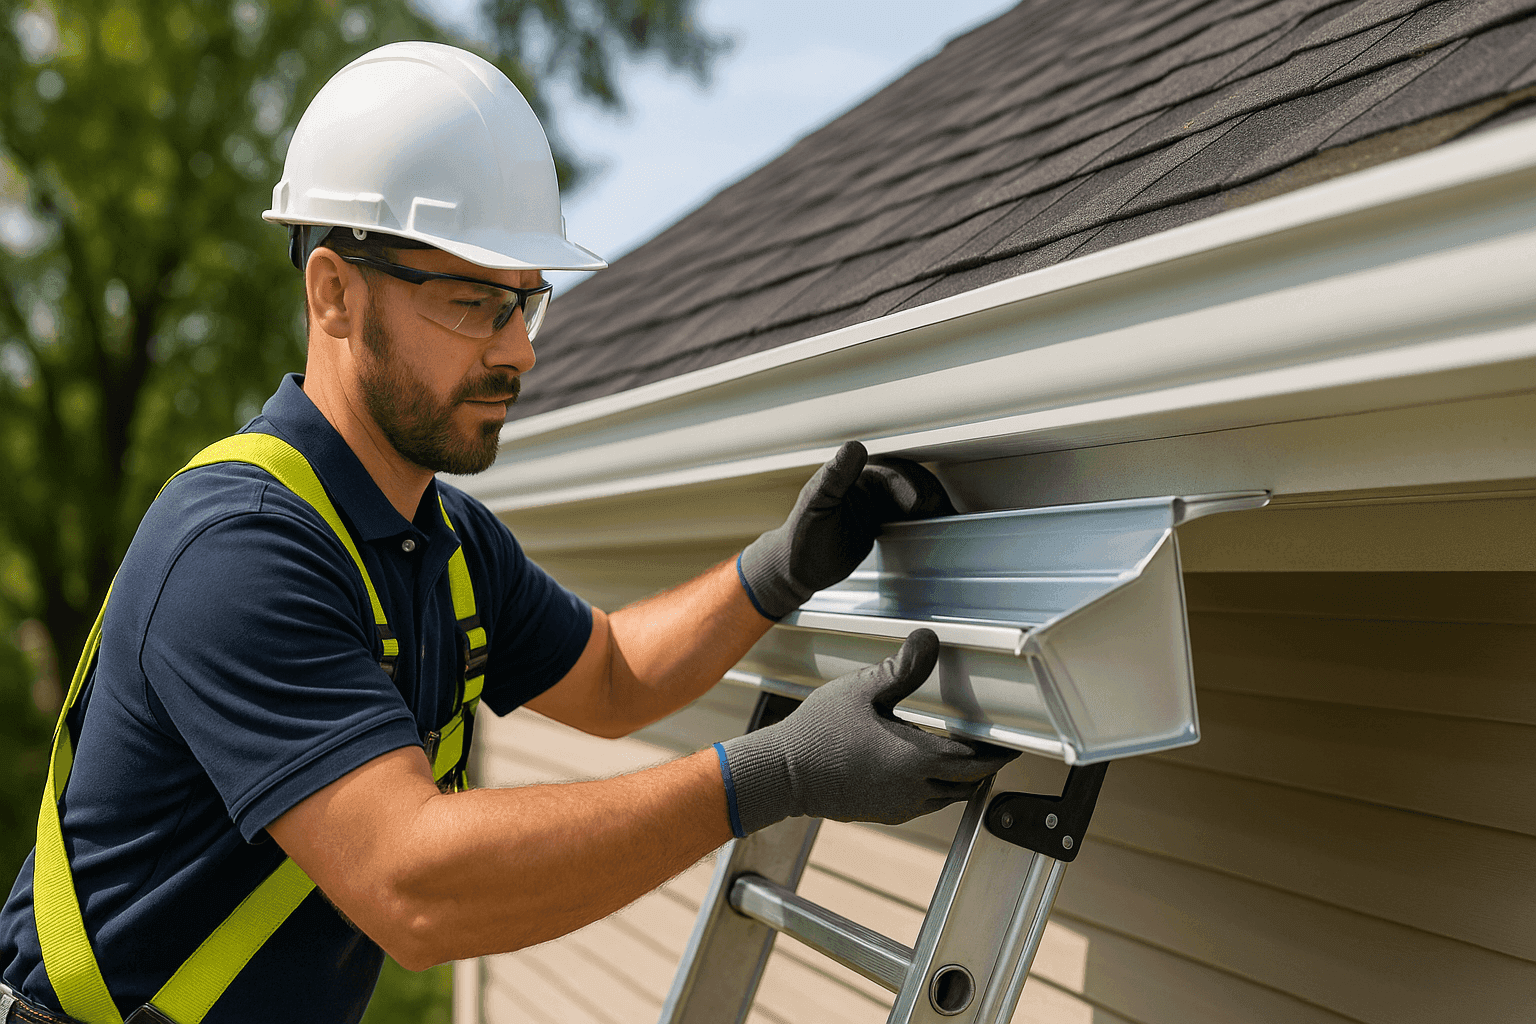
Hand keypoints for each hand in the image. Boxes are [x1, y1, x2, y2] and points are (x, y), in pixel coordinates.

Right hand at [718, 630, 1017, 833]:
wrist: (782, 774)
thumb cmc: (817, 732)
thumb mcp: (861, 691)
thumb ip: (901, 669)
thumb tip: (928, 639)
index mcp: (915, 760)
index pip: (975, 762)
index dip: (997, 752)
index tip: (1012, 742)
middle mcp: (913, 790)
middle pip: (967, 783)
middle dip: (984, 766)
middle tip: (994, 746)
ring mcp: (898, 807)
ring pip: (948, 798)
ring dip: (961, 779)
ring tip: (965, 755)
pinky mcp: (884, 813)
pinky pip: (925, 805)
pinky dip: (938, 789)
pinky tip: (926, 769)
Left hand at [738, 440, 954, 620]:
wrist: (797, 568)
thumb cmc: (800, 538)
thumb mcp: (816, 506)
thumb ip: (835, 478)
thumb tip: (854, 447)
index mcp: (851, 476)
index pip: (888, 472)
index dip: (908, 484)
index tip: (919, 501)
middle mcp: (866, 485)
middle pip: (908, 482)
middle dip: (927, 494)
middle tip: (938, 511)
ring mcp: (875, 504)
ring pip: (912, 496)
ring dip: (930, 504)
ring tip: (943, 517)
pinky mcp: (880, 521)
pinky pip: (908, 513)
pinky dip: (924, 518)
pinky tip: (936, 525)